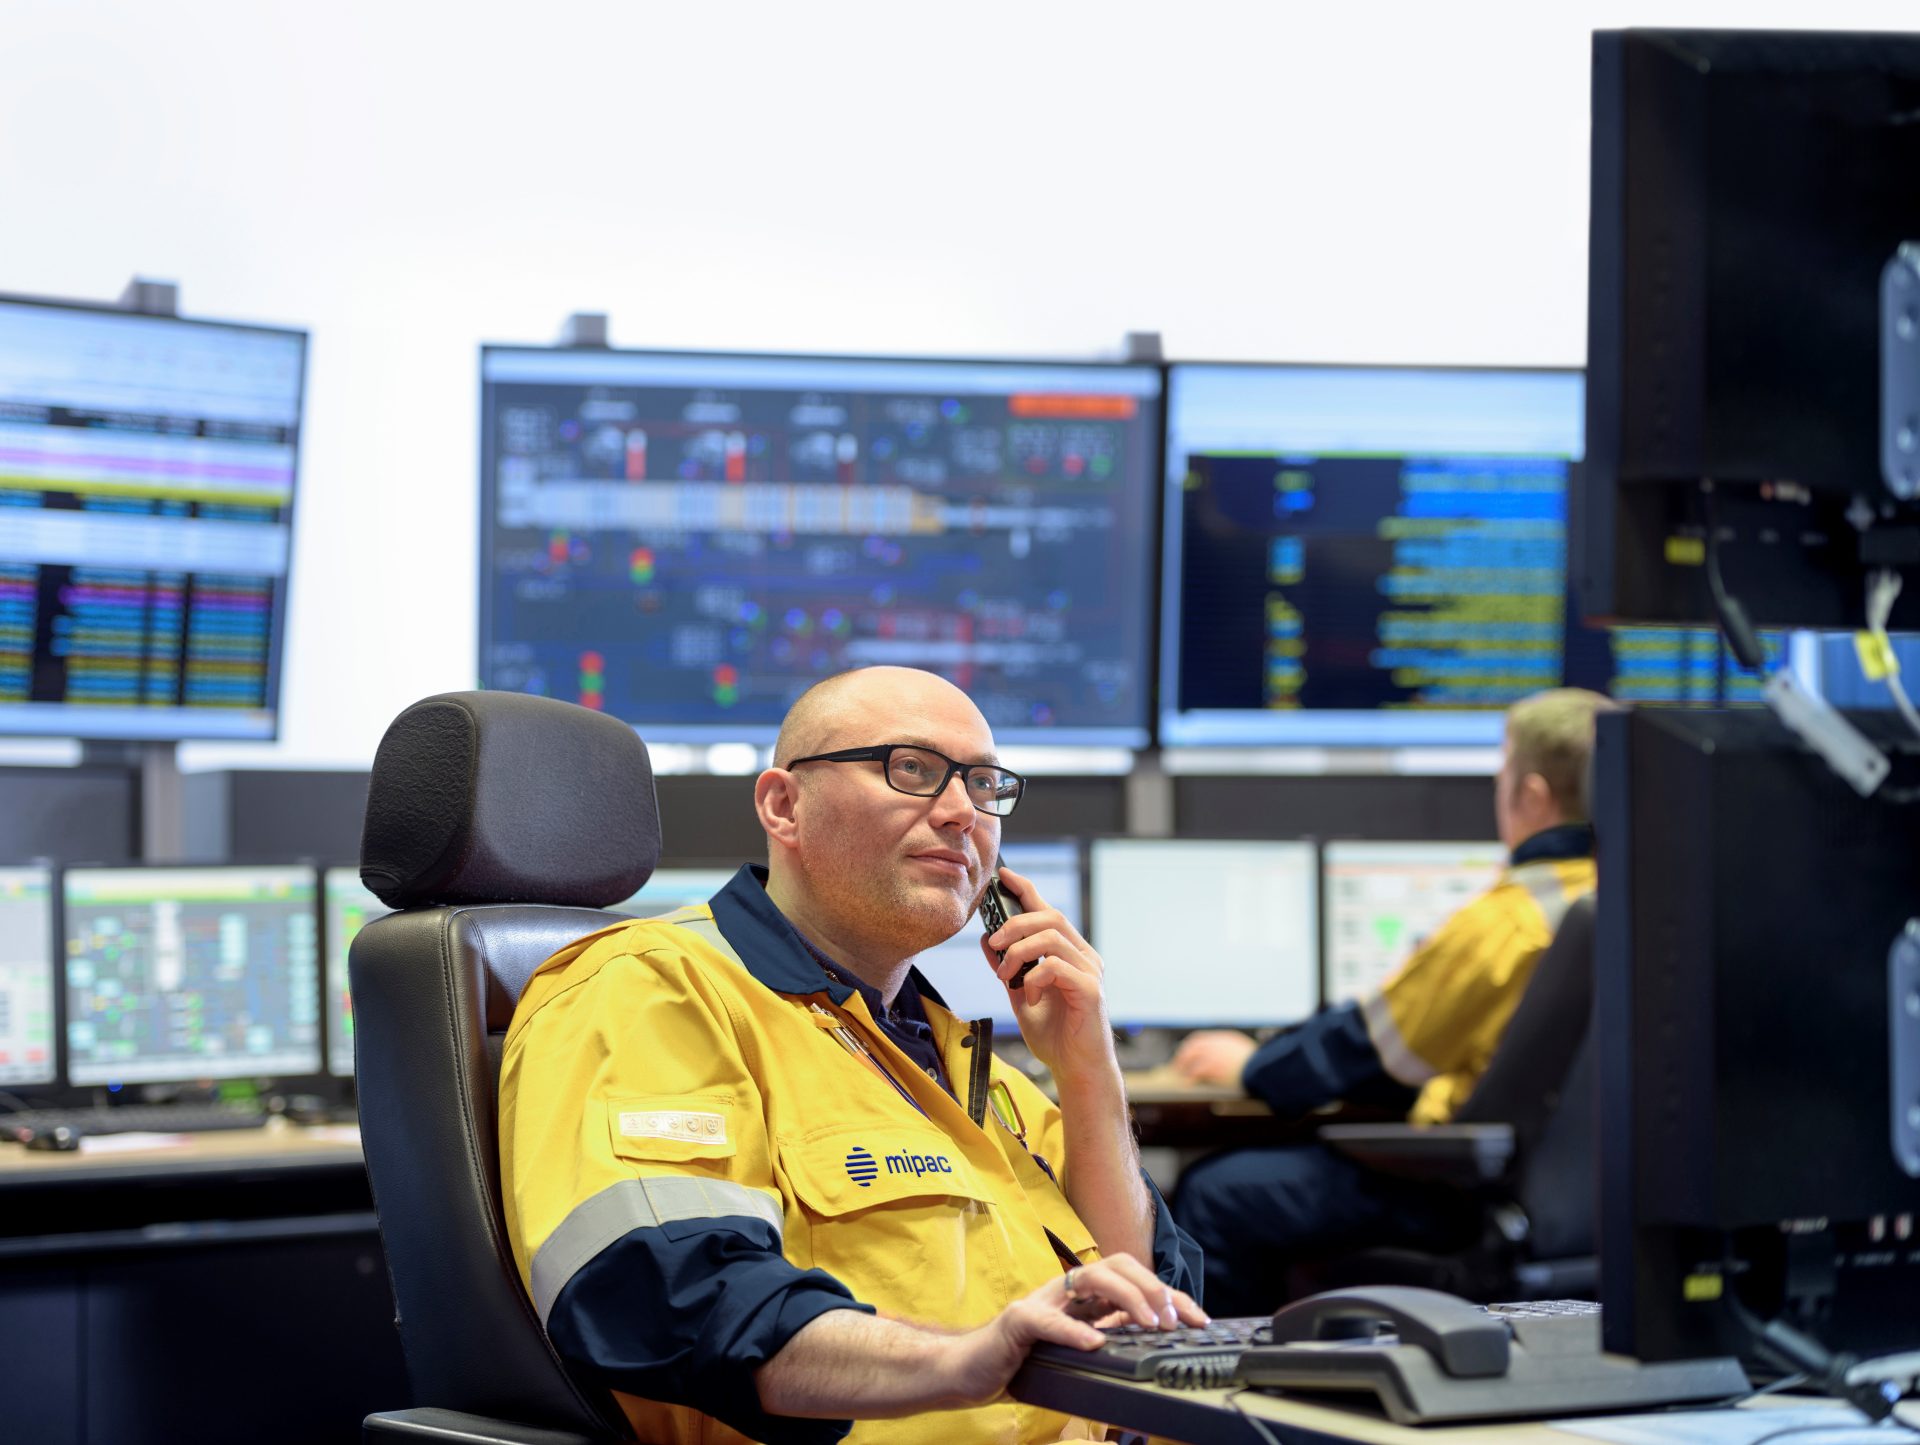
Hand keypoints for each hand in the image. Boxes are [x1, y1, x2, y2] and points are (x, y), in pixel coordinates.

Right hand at [938, 1254, 1208, 1406]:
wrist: (969, 1370)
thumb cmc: (1022, 1359)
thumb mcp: (1076, 1348)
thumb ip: (1108, 1336)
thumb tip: (1154, 1339)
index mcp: (1083, 1298)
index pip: (1134, 1279)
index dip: (1169, 1295)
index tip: (1198, 1318)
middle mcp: (1066, 1291)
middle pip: (1118, 1265)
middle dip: (1153, 1288)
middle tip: (1172, 1321)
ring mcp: (1042, 1301)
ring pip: (1091, 1277)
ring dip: (1127, 1298)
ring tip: (1147, 1324)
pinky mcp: (1018, 1320)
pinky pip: (1049, 1320)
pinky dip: (1074, 1331)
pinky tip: (1095, 1343)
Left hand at [981, 865, 1111, 1077]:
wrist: (1076, 1070)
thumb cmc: (1054, 1035)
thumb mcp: (1021, 996)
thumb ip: (1008, 968)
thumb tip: (988, 939)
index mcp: (1069, 953)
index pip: (1048, 911)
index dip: (1027, 890)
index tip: (1004, 877)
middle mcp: (1084, 956)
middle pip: (1050, 917)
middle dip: (1015, 923)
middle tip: (994, 942)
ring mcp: (1090, 971)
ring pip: (1052, 937)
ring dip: (1019, 952)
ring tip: (1005, 975)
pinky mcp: (1090, 989)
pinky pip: (1056, 967)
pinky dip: (1033, 978)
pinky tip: (1028, 997)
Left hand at [1171, 1029, 1257, 1087]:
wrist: (1262, 1069)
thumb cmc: (1261, 1065)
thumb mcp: (1247, 1053)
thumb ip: (1235, 1053)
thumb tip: (1230, 1061)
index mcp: (1225, 1038)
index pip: (1201, 1038)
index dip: (1191, 1046)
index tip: (1187, 1052)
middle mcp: (1216, 1043)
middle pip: (1192, 1046)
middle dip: (1183, 1054)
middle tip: (1178, 1063)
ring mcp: (1212, 1054)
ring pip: (1191, 1057)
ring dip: (1184, 1065)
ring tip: (1181, 1074)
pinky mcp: (1211, 1067)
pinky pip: (1195, 1072)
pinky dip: (1190, 1077)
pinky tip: (1188, 1083)